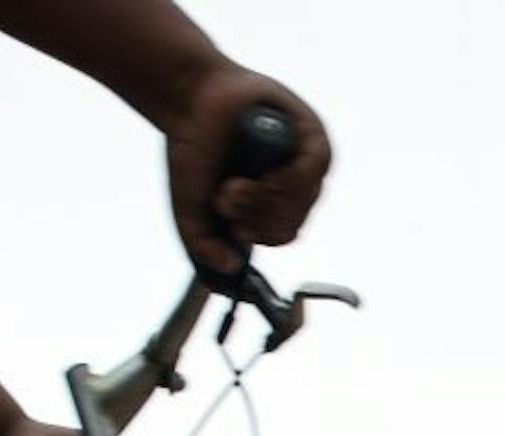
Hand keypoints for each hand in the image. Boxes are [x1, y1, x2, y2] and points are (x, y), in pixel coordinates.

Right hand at [165, 63, 329, 272]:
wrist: (189, 98)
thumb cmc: (193, 151)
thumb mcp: (191, 210)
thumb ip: (204, 246)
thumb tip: (232, 267)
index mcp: (267, 202)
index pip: (279, 235)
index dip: (256, 236)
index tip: (231, 225)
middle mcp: (289, 183)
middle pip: (291, 224)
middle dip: (254, 218)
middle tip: (226, 196)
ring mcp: (303, 160)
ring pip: (302, 202)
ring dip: (264, 201)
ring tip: (236, 183)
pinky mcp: (311, 135)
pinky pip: (315, 169)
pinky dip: (290, 180)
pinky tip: (267, 176)